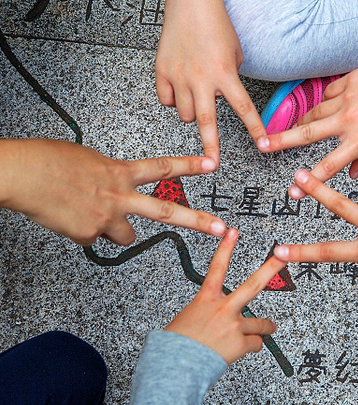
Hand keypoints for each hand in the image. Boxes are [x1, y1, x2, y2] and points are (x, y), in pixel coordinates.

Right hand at [0, 139, 226, 245]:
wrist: (22, 174)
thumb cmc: (50, 160)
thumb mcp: (91, 160)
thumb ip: (112, 176)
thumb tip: (117, 190)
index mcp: (120, 171)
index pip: (163, 168)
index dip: (190, 166)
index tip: (211, 164)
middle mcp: (120, 196)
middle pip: (166, 211)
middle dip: (198, 221)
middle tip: (221, 228)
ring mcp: (106, 218)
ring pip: (126, 236)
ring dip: (116, 231)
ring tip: (93, 215)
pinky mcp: (87, 235)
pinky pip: (92, 240)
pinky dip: (82, 232)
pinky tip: (68, 219)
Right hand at [156, 0, 265, 163]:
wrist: (189, 3)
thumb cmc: (215, 25)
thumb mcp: (235, 53)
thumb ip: (231, 80)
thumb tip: (222, 98)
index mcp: (225, 73)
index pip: (244, 108)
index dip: (255, 130)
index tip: (263, 146)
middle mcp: (202, 79)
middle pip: (207, 122)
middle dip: (210, 147)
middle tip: (212, 164)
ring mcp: (179, 77)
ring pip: (185, 114)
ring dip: (193, 112)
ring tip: (196, 96)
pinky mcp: (162, 73)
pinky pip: (166, 100)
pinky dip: (172, 99)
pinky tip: (178, 88)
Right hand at [165, 228, 284, 363]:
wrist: (174, 366)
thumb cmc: (176, 344)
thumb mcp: (187, 318)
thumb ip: (205, 312)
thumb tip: (214, 316)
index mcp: (206, 299)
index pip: (217, 267)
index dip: (226, 248)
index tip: (232, 232)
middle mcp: (223, 309)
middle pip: (253, 285)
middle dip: (271, 269)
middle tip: (283, 257)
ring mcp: (234, 325)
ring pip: (261, 324)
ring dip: (264, 328)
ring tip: (266, 328)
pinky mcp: (240, 343)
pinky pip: (256, 344)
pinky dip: (251, 347)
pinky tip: (242, 349)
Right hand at [257, 56, 357, 198]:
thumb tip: (352, 174)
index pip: (328, 166)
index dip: (309, 184)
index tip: (293, 194)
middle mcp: (349, 119)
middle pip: (307, 133)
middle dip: (281, 141)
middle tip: (262, 145)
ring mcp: (347, 97)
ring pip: (315, 112)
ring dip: (302, 122)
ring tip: (290, 130)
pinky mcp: (349, 80)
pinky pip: (329, 93)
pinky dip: (326, 102)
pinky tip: (327, 107)